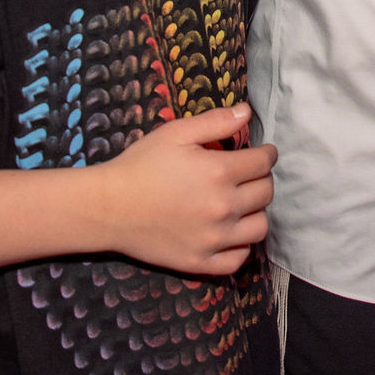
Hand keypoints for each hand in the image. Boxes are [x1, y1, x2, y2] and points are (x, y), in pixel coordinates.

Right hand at [91, 104, 274, 274]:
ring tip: (243, 204)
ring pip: (260, 227)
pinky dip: (241, 246)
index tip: (263, 153)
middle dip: (262, 179)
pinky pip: (238, 259)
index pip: (264, 163)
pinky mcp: (201, 262)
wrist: (107, 207)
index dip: (267, 154)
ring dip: (257, 212)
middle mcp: (224, 208)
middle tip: (250, 175)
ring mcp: (214, 239)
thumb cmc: (140, 165)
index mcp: (220, 172)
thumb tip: (247, 112)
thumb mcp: (176, 133)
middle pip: (266, 193)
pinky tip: (232, 233)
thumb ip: (216, 121)